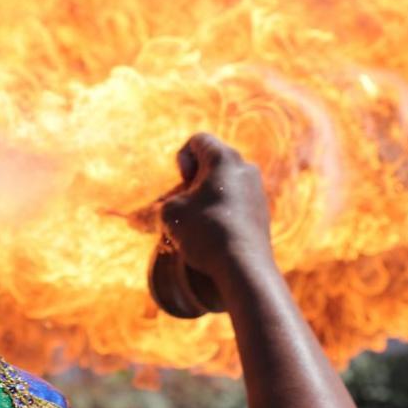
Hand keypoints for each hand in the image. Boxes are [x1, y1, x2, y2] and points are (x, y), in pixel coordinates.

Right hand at [159, 133, 278, 291]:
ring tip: (195, 225)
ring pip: (223, 186)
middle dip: (192, 183)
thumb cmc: (205, 232)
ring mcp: (257, 192)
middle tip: (184, 207)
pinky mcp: (262, 214)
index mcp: (225, 158)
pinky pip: (235, 204)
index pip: (198, 140)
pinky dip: (220, 214)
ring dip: (205, 200)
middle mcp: (246, 169)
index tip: (183, 185)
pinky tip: (212, 237)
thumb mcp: (169, 214)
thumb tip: (145, 216)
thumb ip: (159, 205)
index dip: (181, 160)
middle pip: (211, 164)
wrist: (243, 267)